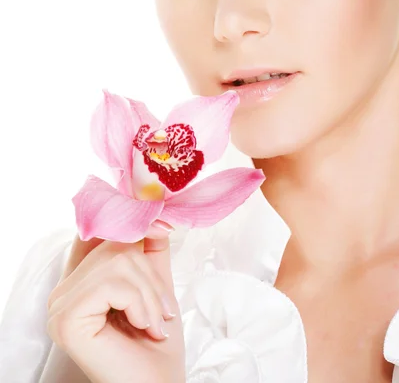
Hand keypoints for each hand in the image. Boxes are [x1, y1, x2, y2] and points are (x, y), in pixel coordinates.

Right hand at [45, 222, 184, 382]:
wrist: (158, 382)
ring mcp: (60, 305)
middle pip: (115, 243)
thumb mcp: (156, 279)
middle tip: (162, 310)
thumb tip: (155, 209)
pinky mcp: (66, 318)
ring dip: (149, 293)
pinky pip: (113, 283)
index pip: (98, 230)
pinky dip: (139, 302)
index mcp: (81, 279)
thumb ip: (150, 243)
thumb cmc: (157, 338)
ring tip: (154, 322)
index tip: (163, 226)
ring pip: (117, 260)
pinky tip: (142, 327)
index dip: (130, 222)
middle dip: (150, 275)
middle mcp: (64, 290)